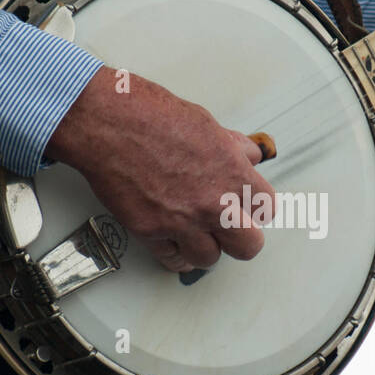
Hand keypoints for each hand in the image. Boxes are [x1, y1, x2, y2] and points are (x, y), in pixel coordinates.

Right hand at [45, 67, 273, 271]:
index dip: (256, 208)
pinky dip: (175, 254)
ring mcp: (181, 221)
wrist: (107, 122)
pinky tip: (175, 245)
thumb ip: (231, 147)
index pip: (266, 208)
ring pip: (210, 259)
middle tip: (230, 229)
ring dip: (205, 248)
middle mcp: (212, 202)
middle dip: (240, 238)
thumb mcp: (205, 123)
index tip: (247, 206)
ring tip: (198, 235)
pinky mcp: (151, 231)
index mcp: (232, 172)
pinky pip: (172, 259)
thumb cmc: (149, 114)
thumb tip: (246, 155)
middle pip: (248, 246)